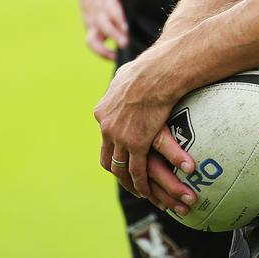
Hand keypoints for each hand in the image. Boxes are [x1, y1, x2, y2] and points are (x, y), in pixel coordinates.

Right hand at [77, 0, 127, 59]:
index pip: (112, 8)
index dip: (119, 18)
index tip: (127, 28)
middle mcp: (100, 11)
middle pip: (104, 24)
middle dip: (114, 35)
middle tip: (126, 44)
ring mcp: (93, 21)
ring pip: (94, 36)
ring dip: (106, 48)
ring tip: (119, 55)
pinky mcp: (90, 29)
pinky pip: (91, 43)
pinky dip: (101, 53)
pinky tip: (114, 58)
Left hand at [94, 55, 196, 213]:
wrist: (156, 73)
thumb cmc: (147, 68)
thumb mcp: (125, 74)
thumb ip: (121, 82)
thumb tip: (123, 79)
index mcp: (102, 111)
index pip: (104, 136)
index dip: (112, 146)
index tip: (121, 152)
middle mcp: (106, 127)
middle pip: (107, 156)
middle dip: (116, 169)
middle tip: (126, 177)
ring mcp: (119, 137)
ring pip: (120, 168)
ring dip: (127, 181)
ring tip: (136, 190)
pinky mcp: (136, 144)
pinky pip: (136, 171)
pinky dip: (140, 184)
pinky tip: (146, 190)